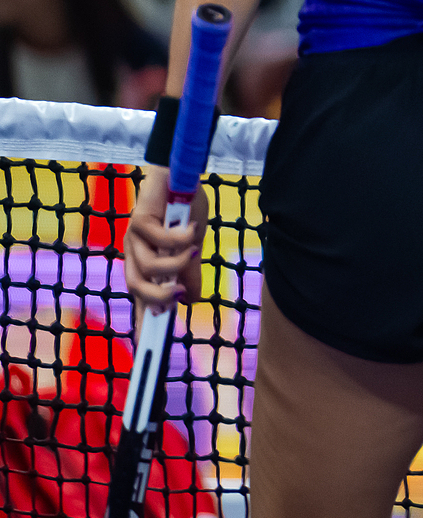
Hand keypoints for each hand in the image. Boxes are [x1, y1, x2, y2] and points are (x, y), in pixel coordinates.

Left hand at [122, 164, 209, 311]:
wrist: (180, 175)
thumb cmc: (183, 210)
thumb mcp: (192, 248)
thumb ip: (189, 273)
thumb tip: (191, 300)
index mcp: (145, 262)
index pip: (141, 297)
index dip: (142, 320)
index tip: (147, 343)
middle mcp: (135, 253)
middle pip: (137, 287)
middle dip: (158, 297)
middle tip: (179, 295)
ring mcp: (134, 238)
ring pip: (148, 267)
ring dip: (176, 264)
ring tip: (194, 252)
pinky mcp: (139, 220)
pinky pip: (161, 241)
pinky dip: (182, 239)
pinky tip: (193, 229)